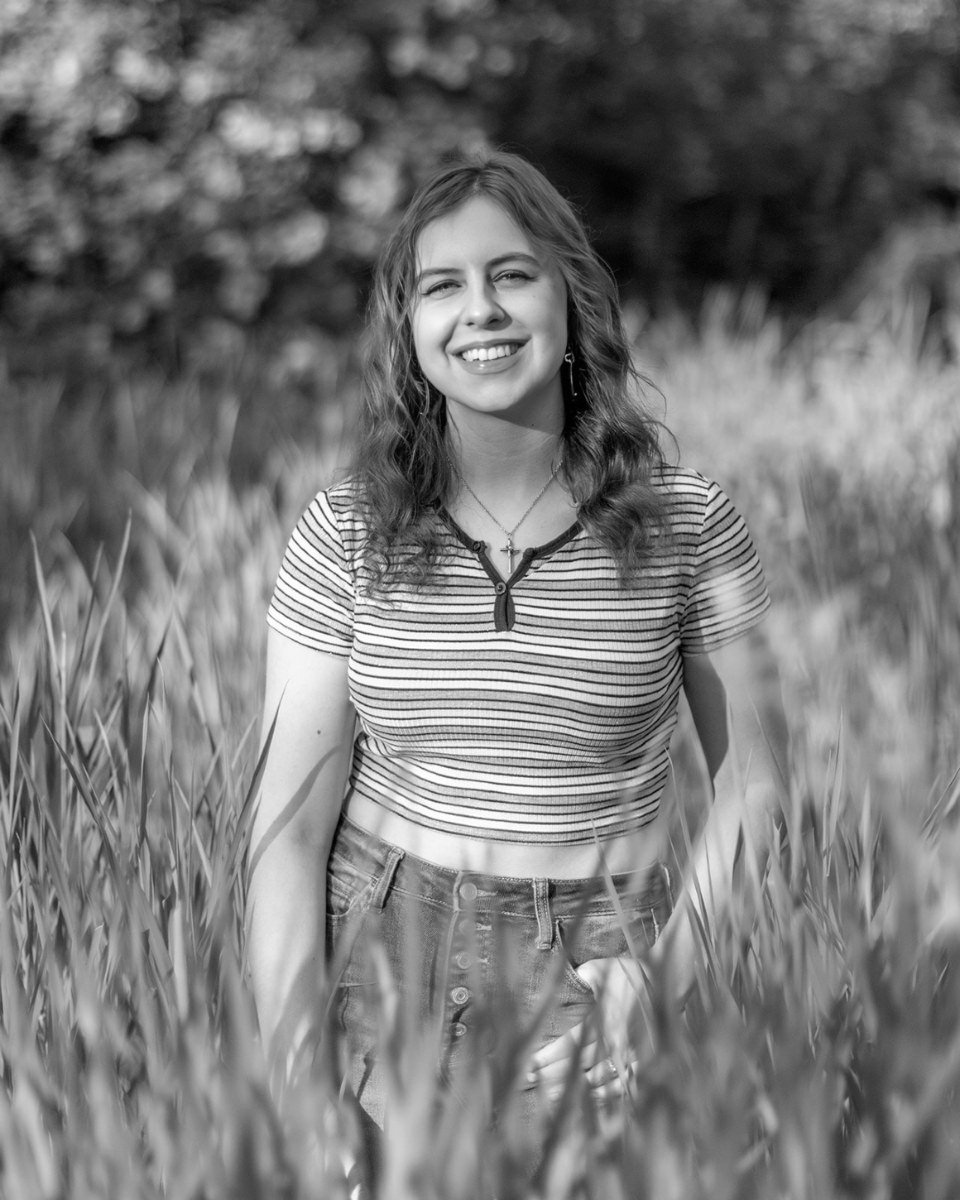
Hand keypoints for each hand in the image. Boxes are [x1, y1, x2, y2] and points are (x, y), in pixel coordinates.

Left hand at [525, 955, 652, 1104]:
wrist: (666, 983)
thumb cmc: (628, 974)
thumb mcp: (600, 968)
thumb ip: (580, 978)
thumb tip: (558, 980)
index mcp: (603, 1018)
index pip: (569, 1043)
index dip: (548, 1056)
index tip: (530, 1062)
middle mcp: (615, 1041)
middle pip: (579, 1066)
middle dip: (552, 1075)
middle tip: (529, 1080)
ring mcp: (630, 1056)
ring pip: (597, 1081)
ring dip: (572, 1091)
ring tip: (549, 1096)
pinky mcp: (642, 1064)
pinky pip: (620, 1087)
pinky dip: (602, 1096)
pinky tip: (586, 1101)